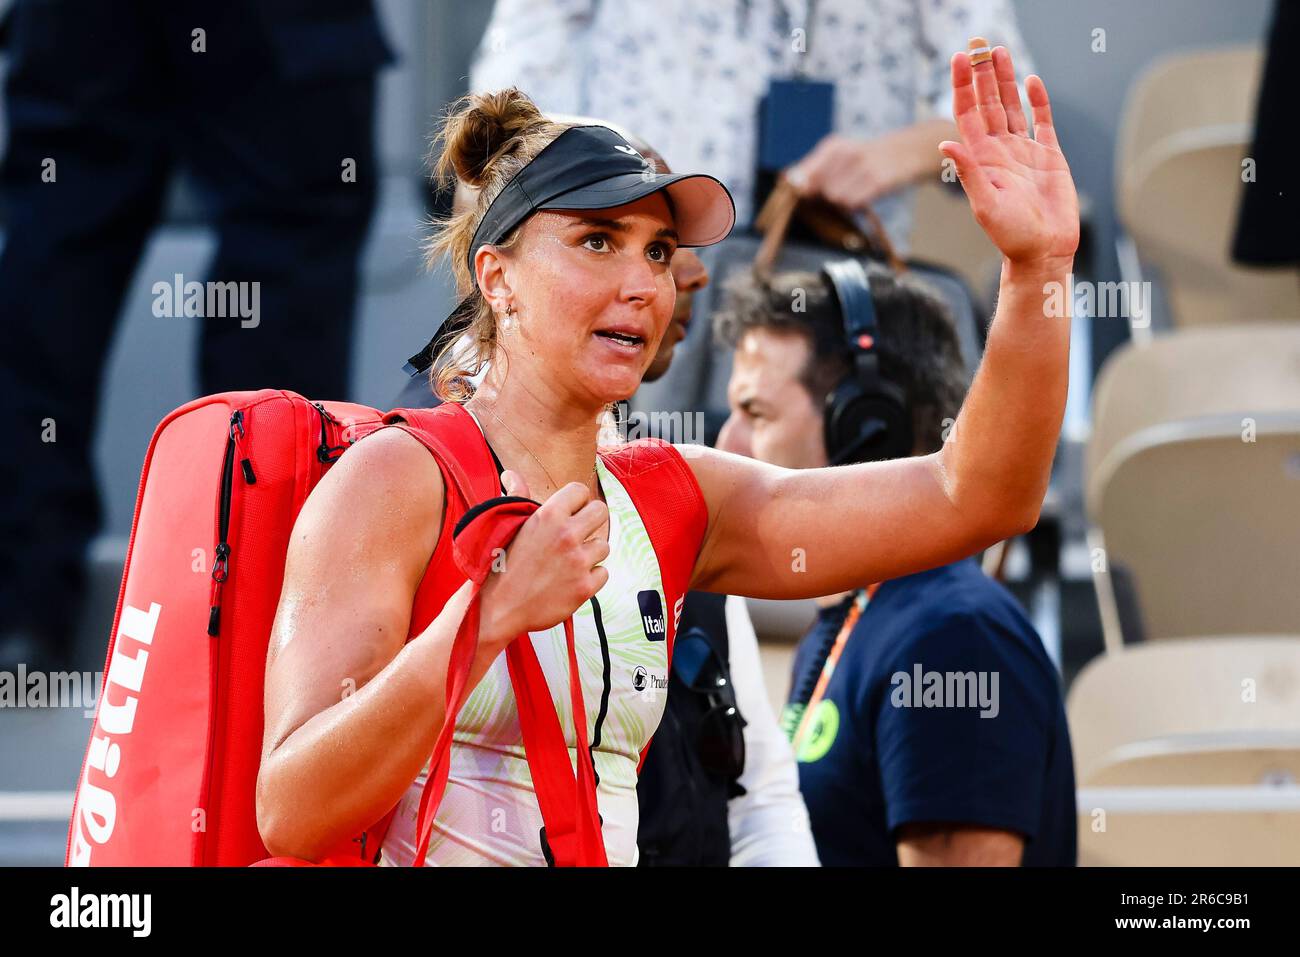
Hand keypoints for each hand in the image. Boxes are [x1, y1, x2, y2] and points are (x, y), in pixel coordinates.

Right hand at [476, 470, 608, 646]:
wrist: (496, 607)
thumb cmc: (500, 564)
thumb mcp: (508, 525)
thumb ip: (518, 496)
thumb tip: (511, 474)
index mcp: (549, 515)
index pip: (581, 490)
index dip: (576, 501)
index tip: (570, 513)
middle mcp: (567, 535)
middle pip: (601, 512)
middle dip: (591, 521)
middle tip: (577, 534)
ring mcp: (578, 562)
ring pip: (603, 546)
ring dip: (590, 553)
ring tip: (568, 562)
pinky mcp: (585, 588)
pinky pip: (603, 573)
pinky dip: (591, 577)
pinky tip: (571, 580)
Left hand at [786, 133, 910, 209]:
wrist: (907, 152)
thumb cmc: (867, 159)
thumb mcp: (840, 155)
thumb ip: (813, 168)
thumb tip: (789, 180)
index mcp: (833, 146)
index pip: (802, 174)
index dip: (800, 189)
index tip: (804, 195)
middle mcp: (846, 153)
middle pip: (818, 190)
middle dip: (825, 196)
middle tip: (843, 189)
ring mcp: (862, 167)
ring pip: (834, 198)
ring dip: (843, 201)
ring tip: (856, 190)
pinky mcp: (877, 182)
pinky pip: (852, 204)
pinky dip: (856, 205)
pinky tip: (865, 195)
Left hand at [939, 46, 1078, 267]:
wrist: (1044, 251)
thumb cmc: (1011, 236)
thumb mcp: (985, 205)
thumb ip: (969, 173)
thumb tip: (946, 145)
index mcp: (981, 159)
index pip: (967, 115)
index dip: (962, 86)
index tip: (959, 59)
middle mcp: (1000, 151)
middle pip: (987, 103)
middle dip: (981, 74)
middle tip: (977, 44)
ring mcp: (1024, 151)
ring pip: (1011, 106)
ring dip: (1004, 80)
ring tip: (998, 51)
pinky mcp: (1048, 156)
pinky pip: (1042, 121)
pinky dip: (1038, 101)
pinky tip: (1031, 82)